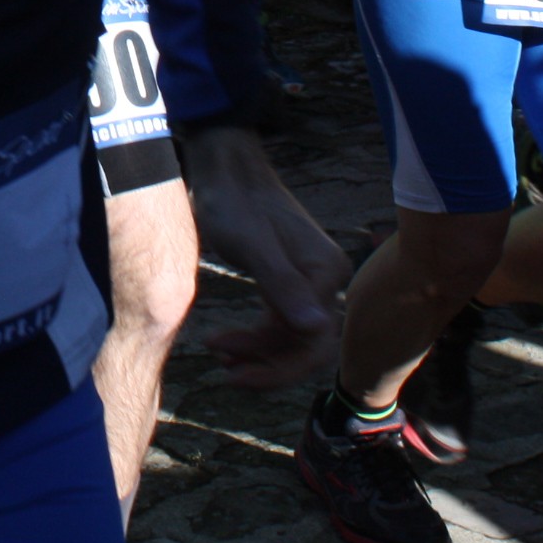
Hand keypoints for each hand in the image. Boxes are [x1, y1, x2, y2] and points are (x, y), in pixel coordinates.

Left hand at [185, 126, 347, 387]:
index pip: (315, 343)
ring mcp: (308, 279)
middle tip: (224, 369)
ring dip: (257, 352)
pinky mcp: (288, 279)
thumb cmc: (233, 202)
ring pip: (291, 337)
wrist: (222, 170)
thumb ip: (284, 286)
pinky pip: (280, 322)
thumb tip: (319, 329)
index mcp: (325, 272)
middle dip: (267, 364)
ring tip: (217, 352)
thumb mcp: (252, 246)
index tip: (234, 372)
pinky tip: (227, 341)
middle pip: (306, 346)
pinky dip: (256, 336)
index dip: (278, 368)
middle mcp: (325, 278)